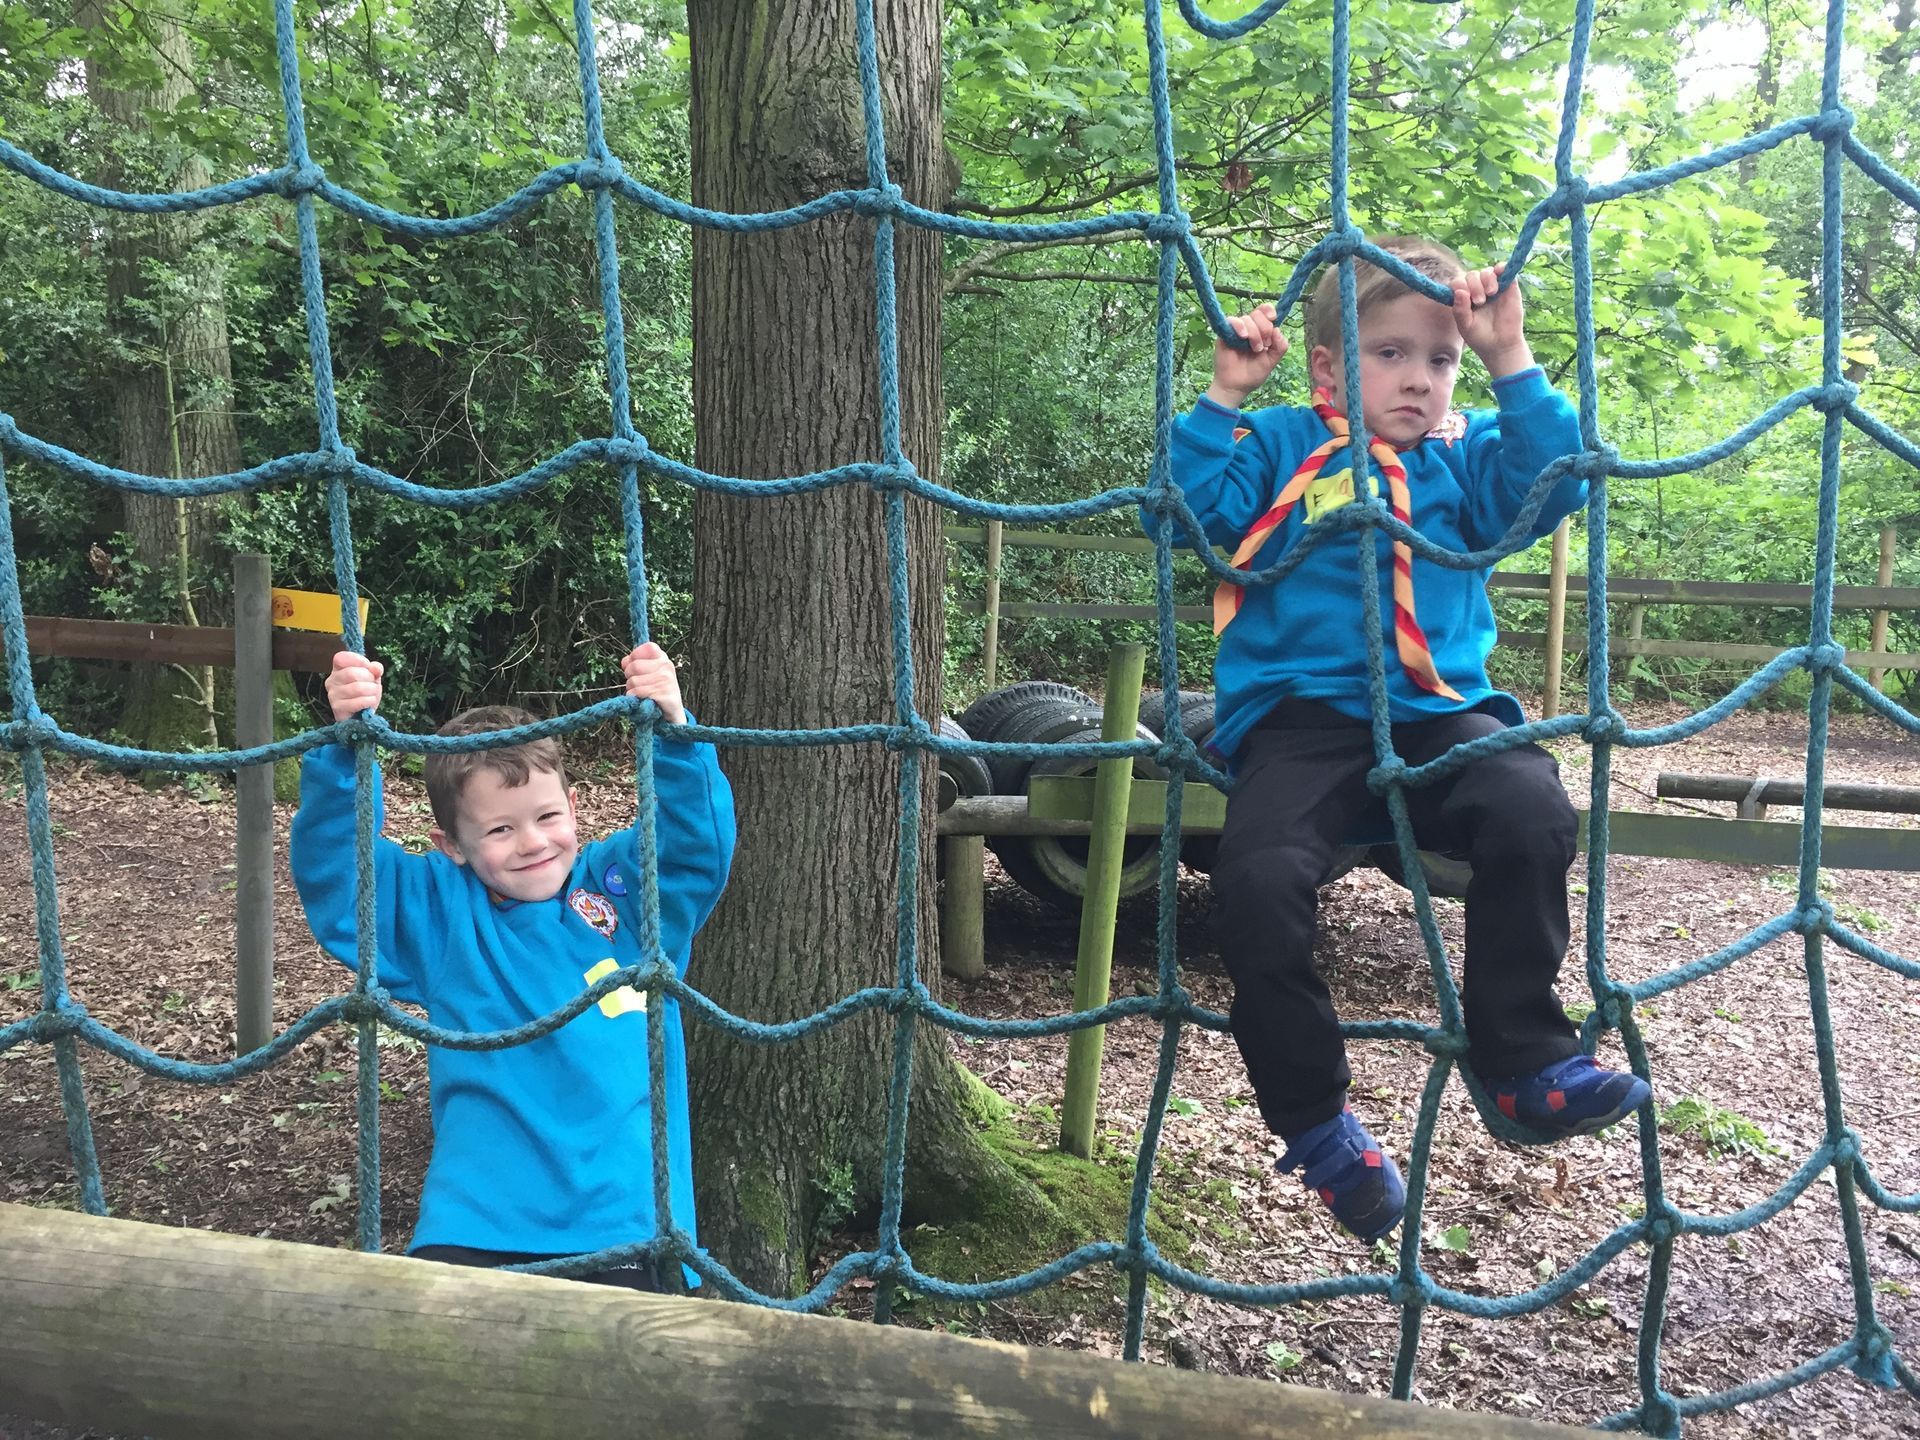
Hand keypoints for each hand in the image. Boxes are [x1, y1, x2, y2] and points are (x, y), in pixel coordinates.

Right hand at [326, 651, 383, 722]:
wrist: (361, 716)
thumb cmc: (365, 694)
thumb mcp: (372, 678)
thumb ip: (374, 669)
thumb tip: (376, 667)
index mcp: (338, 669)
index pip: (341, 657)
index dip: (358, 660)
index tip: (368, 667)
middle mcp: (332, 681)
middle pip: (352, 673)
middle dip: (369, 678)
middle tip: (372, 684)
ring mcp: (332, 695)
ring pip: (357, 687)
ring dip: (371, 691)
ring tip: (372, 694)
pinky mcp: (337, 708)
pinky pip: (357, 702)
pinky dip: (369, 701)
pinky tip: (369, 703)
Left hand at [621, 642, 686, 725]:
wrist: (672, 713)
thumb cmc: (657, 690)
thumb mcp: (649, 673)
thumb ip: (636, 663)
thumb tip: (625, 662)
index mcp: (663, 658)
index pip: (647, 647)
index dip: (635, 656)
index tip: (635, 666)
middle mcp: (666, 667)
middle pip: (634, 666)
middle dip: (629, 677)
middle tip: (639, 684)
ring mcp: (666, 681)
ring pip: (633, 681)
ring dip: (632, 690)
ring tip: (643, 694)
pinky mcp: (663, 695)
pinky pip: (637, 693)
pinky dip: (635, 699)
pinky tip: (643, 700)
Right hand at [1206, 302, 1287, 409]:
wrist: (1236, 386)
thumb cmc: (1253, 374)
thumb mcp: (1272, 360)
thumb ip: (1280, 346)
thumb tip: (1277, 329)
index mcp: (1261, 331)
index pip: (1265, 311)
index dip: (1269, 310)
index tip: (1273, 318)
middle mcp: (1249, 328)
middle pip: (1258, 314)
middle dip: (1264, 328)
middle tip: (1264, 345)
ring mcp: (1236, 330)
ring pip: (1247, 318)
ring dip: (1254, 333)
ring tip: (1255, 349)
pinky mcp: (1225, 334)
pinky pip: (1231, 320)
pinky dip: (1239, 326)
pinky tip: (1243, 336)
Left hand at [1452, 262, 1533, 378]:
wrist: (1501, 345)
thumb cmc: (1480, 337)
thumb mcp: (1465, 326)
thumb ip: (1460, 310)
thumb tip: (1459, 291)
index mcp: (1464, 299)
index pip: (1458, 283)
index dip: (1460, 285)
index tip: (1466, 298)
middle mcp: (1477, 290)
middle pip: (1472, 275)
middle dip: (1474, 285)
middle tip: (1480, 301)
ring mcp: (1493, 287)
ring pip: (1487, 271)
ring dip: (1487, 278)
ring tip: (1490, 293)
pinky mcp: (1508, 286)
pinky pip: (1504, 269)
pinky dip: (1501, 267)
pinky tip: (1500, 271)